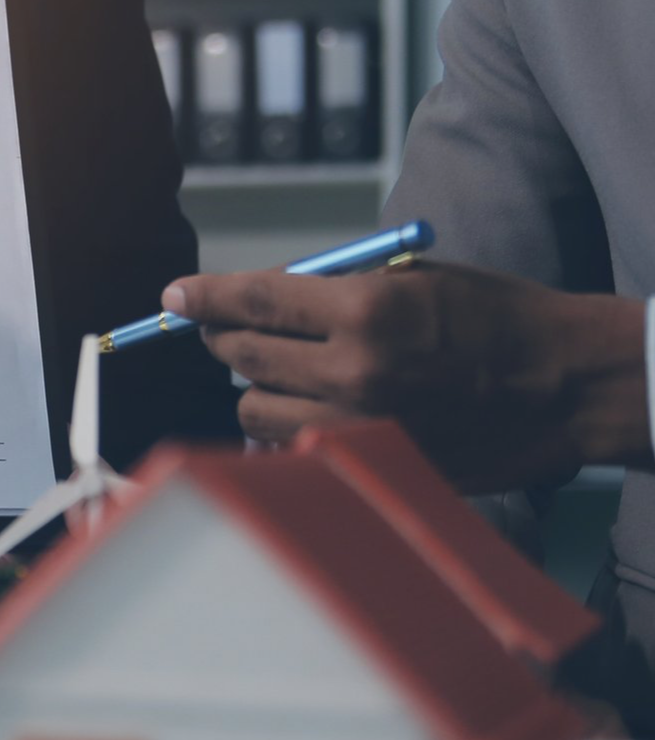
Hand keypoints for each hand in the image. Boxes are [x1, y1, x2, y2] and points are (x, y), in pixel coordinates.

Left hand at [164, 261, 650, 490]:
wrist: (564, 385)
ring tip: (283, 370)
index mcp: (364, 311)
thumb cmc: (492, 316)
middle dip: (223, 337)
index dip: (204, 296)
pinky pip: (292, 448)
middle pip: (240, 356)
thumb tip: (260, 297)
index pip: (252, 301)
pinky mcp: (370, 462)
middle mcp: (352, 371)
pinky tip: (308, 409)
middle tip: (225, 328)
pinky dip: (287, 428)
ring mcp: (358, 426)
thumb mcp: (412, 277)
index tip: (175, 296)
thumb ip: (331, 287)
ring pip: (254, 409)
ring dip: (256, 386)